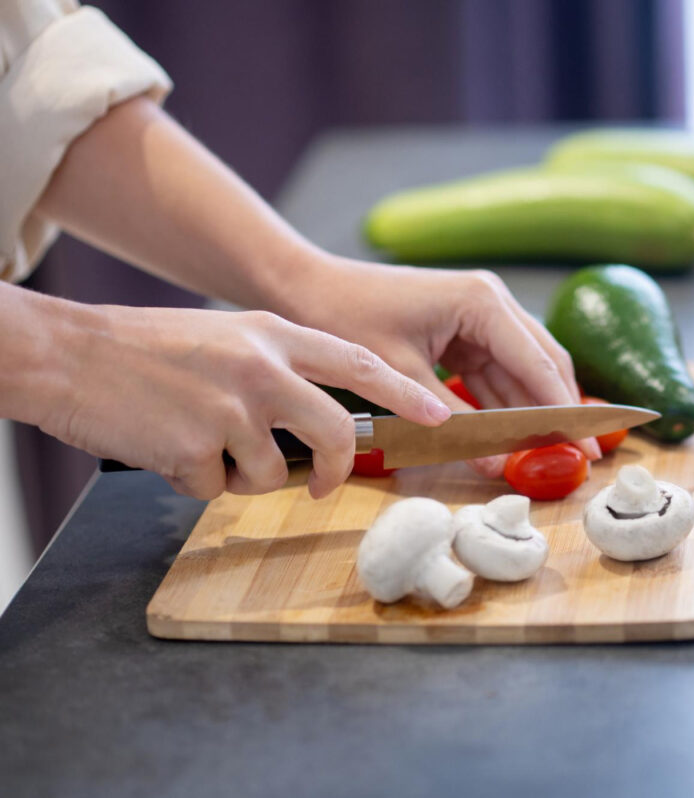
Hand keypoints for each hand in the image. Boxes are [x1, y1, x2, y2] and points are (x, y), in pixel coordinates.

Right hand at [39, 304, 449, 499]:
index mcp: (274, 335)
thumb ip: (278, 370)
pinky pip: (220, 488)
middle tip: (323, 486)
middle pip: (336, 432)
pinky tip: (168, 448)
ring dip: (242, 476)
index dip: (405, 393)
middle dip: (339, 469)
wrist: (69, 354)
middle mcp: (262, 368)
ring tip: (200, 443)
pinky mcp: (197, 446)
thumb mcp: (228, 338)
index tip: (440, 415)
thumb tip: (320, 422)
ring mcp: (231, 407)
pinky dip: (197, 481)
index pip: (359, 364)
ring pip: (275, 473)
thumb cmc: (148, 349)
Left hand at [281, 258, 601, 476]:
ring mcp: (479, 314)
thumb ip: (451, 421)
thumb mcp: (399, 377)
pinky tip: (515, 435)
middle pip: (543, 362)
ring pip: (522, 369)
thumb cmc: (345, 319)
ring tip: (556, 452)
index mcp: (483, 302)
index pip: (539, 364)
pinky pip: (495, 371)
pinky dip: (504, 402)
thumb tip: (497, 464)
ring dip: (535, 409)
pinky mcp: (463, 329)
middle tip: (584, 456)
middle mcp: (491, 301)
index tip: (586, 448)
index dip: (564, 411)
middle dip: (561, 410)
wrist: (303, 287)